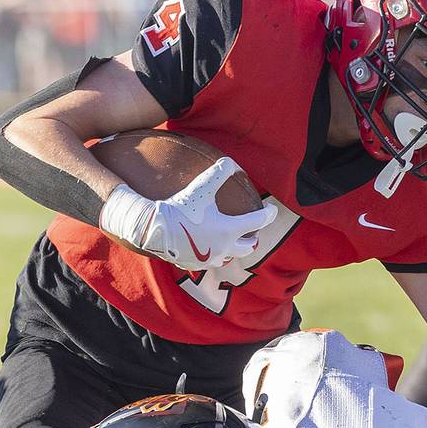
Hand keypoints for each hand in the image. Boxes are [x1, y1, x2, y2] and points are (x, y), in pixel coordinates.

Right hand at [99, 157, 276, 269]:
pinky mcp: (196, 265)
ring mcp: (210, 259)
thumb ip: (218, 173)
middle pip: (248, 247)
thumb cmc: (179, 207)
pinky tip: (209, 248)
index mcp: (230, 230)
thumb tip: (231, 162)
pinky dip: (214, 254)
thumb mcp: (200, 188)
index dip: (269, 214)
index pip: (259, 222)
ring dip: (234, 248)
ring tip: (231, 240)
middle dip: (253, 238)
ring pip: (230, 257)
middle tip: (253, 232)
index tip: (272, 209)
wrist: (153, 229)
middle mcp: (224, 248)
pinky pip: (210, 262)